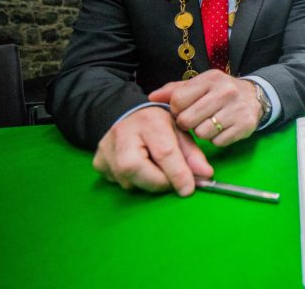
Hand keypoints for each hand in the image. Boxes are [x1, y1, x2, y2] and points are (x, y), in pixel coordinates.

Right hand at [92, 106, 213, 195]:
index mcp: (150, 122)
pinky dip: (135, 181)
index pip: (164, 153)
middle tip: (174, 180)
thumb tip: (206, 175)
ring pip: (130, 182)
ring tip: (155, 167)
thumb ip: (192, 154)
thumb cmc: (157, 123)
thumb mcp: (180, 130)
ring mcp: (106, 149)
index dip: (178, 174)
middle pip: (139, 171)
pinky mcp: (99, 163)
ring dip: (149, 182)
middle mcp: (123, 134)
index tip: (189, 189)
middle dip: (161, 182)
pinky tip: (141, 167)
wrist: (126, 114)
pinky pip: (120, 183)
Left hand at [148, 70, 263, 146]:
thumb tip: (152, 98)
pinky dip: (217, 139)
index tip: (183, 110)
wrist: (254, 96)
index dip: (176, 110)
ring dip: (202, 132)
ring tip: (209, 124)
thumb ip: (175, 90)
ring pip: (202, 133)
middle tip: (194, 120)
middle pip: (187, 120)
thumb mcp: (200, 84)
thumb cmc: (220, 91)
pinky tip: (221, 129)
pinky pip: (218, 142)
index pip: (178, 100)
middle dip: (187, 124)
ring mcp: (236, 109)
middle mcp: (225, 92)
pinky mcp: (244, 126)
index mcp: (210, 79)